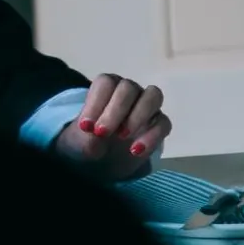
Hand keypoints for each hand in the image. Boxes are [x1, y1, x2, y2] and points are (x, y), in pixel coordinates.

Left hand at [53, 74, 170, 180]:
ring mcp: (147, 105)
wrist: (102, 161)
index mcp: (107, 88)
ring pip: (153, 97)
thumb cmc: (88, 141)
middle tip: (102, 133)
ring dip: (138, 116)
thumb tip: (96, 130)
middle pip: (128, 88)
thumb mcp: (80, 140)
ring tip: (122, 137)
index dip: (96, 103)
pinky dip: (151, 136)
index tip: (86, 126)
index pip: (106, 83)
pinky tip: (136, 151)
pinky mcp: (159, 124)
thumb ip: (88, 132)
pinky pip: (163, 123)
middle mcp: (129, 91)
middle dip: (115, 110)